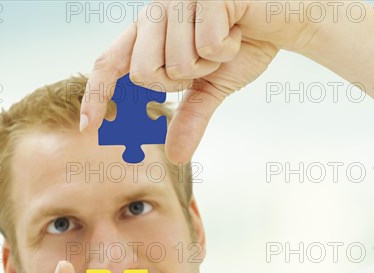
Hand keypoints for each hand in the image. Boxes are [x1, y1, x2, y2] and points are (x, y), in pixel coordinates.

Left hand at [81, 0, 315, 162]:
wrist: (285, 19)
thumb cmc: (244, 45)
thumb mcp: (211, 87)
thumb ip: (190, 117)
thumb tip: (175, 157)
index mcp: (148, 31)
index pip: (110, 63)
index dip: (96, 94)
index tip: (88, 126)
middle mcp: (155, 10)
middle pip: (143, 73)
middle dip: (180, 80)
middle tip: (205, 61)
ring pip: (176, 63)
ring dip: (209, 63)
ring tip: (226, 40)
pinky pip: (206, 45)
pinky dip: (228, 47)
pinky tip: (238, 28)